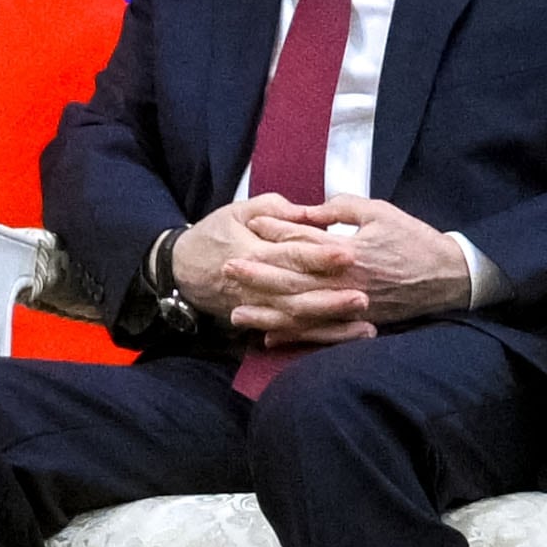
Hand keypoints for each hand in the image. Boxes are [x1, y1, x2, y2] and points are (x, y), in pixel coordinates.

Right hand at [168, 194, 372, 344]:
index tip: (348, 254)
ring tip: (366, 327)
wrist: (181, 268)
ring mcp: (257, 306)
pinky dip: (319, 338)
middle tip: (364, 296)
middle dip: (331, 298)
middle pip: (296, 294)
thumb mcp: (236, 211)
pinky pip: (292, 332)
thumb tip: (306, 212)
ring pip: (297, 319)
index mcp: (252, 251)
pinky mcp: (261, 320)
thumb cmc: (214, 234)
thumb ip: (272, 209)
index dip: (318, 255)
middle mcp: (255, 284)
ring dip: (331, 325)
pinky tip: (347, 338)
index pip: (289, 255)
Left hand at [244, 195, 475, 327]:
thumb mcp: (378, 211)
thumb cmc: (412, 238)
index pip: (303, 243)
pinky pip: (321, 333)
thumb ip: (339, 209)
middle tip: (226, 269)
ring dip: (267, 313)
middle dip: (257, 276)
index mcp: (348, 251)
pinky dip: (295, 337)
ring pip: (301, 312)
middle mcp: (344, 282)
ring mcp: (350, 306)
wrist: (448, 276)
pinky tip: (269, 338)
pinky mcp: (357, 322)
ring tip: (235, 311)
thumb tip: (306, 210)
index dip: (275, 234)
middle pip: (293, 281)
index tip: (250, 226)